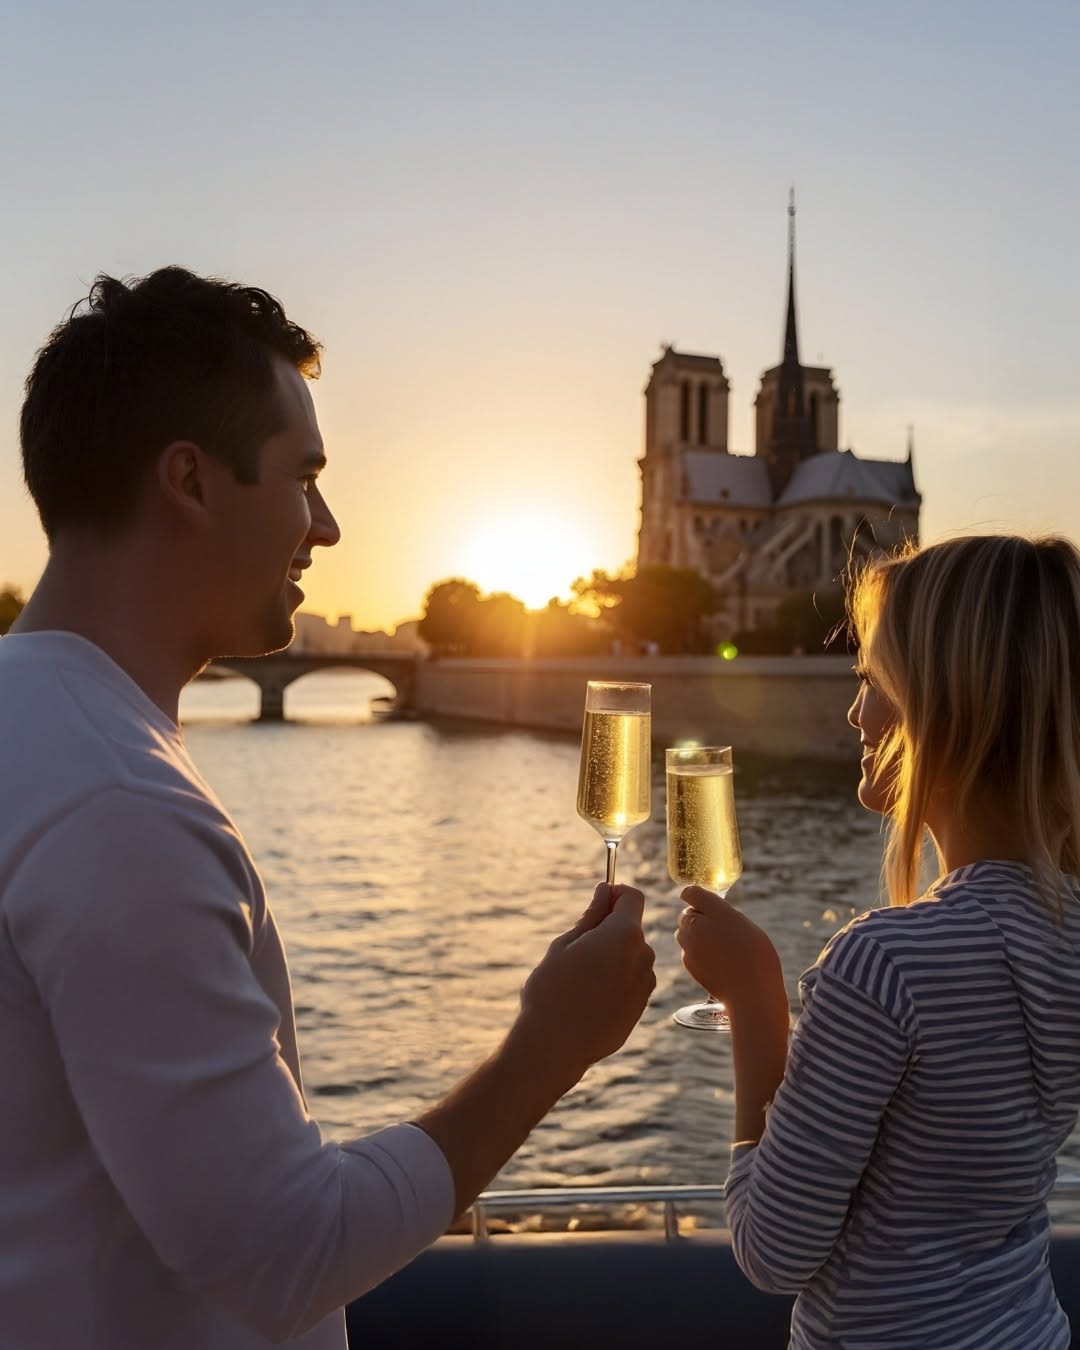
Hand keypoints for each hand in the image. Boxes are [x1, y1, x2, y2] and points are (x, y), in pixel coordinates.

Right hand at [513, 883, 655, 1083]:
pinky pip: (632, 979)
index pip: (633, 897)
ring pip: (632, 955)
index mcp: (623, 934)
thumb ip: (591, 916)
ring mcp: (645, 983)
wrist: (555, 1046)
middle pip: (632, 928)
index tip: (596, 904)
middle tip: (577, 948)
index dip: (615, 894)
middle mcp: (642, 956)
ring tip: (581, 977)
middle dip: (610, 928)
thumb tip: (605, 891)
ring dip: (614, 955)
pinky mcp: (642, 1006)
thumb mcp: (565, 945)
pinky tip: (591, 996)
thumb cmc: (552, 990)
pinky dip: (617, 979)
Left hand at [675, 885, 782, 1013]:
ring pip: (684, 932)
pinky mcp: (687, 962)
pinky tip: (715, 962)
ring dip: (694, 935)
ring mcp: (690, 945)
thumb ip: (723, 916)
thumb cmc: (756, 957)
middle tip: (716, 928)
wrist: (751, 992)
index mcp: (716, 911)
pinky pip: (687, 950)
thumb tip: (708, 914)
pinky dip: (696, 952)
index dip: (695, 895)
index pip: (692, 893)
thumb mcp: (745, 926)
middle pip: (687, 914)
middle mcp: (699, 925)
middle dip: (697, 918)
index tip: (699, 900)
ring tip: (717, 946)